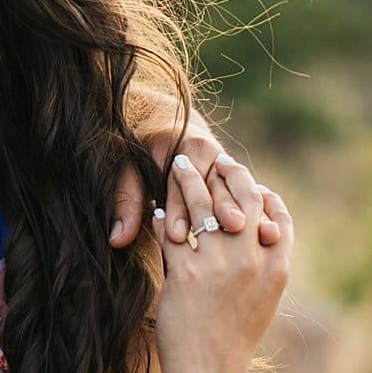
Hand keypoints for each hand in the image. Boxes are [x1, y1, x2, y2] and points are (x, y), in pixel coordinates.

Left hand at [110, 128, 280, 249]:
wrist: (171, 123)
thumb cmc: (145, 151)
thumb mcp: (129, 169)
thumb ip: (127, 201)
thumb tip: (117, 239)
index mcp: (189, 146)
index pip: (182, 183)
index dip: (178, 211)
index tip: (177, 237)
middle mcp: (214, 154)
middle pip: (216, 190)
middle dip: (217, 216)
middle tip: (216, 247)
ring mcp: (231, 170)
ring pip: (236, 197)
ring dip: (238, 221)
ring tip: (239, 249)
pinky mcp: (239, 183)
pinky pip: (248, 202)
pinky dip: (253, 221)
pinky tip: (254, 245)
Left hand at [150, 162, 293, 372]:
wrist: (208, 372)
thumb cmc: (233, 338)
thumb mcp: (262, 301)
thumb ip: (264, 265)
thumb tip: (260, 232)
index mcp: (277, 268)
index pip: (278, 216)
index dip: (265, 193)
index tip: (252, 180)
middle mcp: (252, 261)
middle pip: (243, 199)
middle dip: (230, 173)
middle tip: (216, 158)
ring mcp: (220, 265)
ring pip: (204, 205)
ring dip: (189, 180)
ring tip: (177, 165)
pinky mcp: (186, 272)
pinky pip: (172, 230)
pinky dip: (163, 216)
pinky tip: (156, 209)